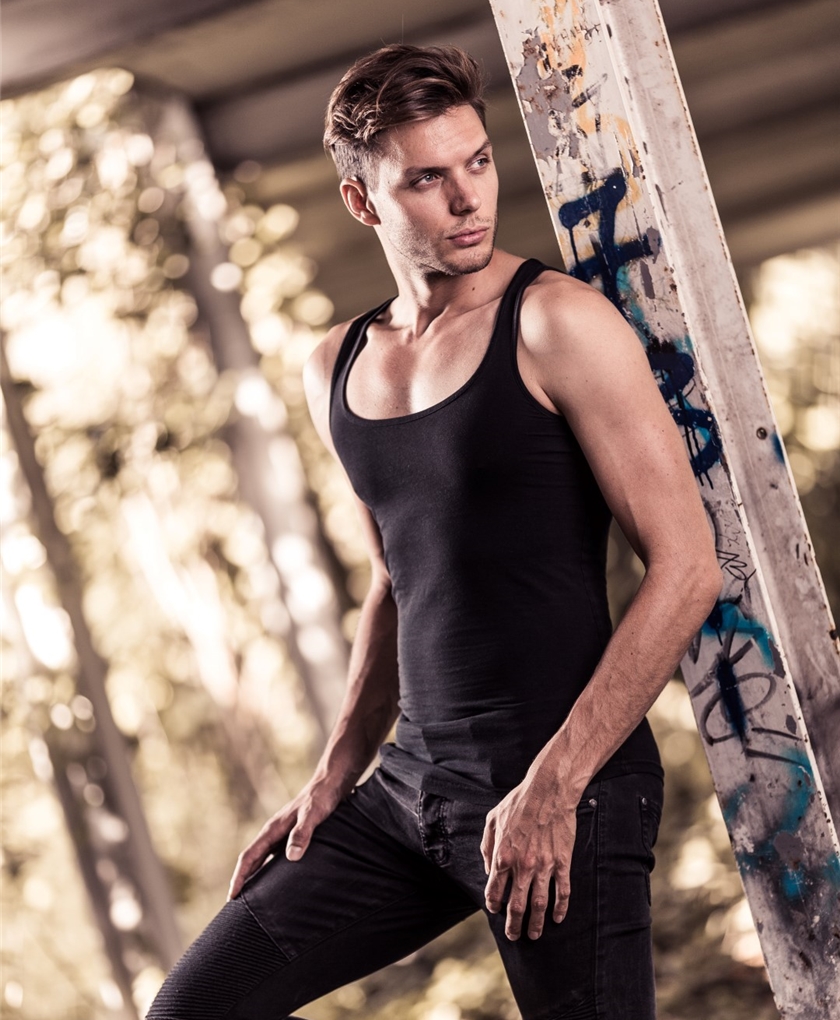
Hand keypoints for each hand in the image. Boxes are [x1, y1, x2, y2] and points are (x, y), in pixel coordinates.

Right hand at [227, 781, 341, 899]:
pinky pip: (274, 858)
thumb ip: (302, 833)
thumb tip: (291, 857)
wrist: (329, 785)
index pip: (249, 856)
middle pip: (251, 860)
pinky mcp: (291, 837)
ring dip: (255, 877)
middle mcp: (273, 833)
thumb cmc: (320, 799)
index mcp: (272, 829)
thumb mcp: (312, 815)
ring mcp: (281, 835)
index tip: (231, 896)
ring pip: (262, 860)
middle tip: (235, 905)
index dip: (239, 876)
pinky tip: (276, 883)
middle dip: (242, 881)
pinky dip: (270, 871)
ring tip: (252, 900)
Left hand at [480, 775, 577, 940]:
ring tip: (535, 935)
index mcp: (503, 855)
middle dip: (513, 925)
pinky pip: (562, 892)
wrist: (548, 791)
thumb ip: (487, 847)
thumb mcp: (493, 820)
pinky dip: (560, 908)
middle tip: (514, 936)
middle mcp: (522, 865)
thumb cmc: (518, 803)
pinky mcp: (562, 862)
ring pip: (539, 904)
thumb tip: (490, 871)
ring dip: (537, 923)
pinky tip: (558, 917)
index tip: (496, 911)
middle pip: (516, 905)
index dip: (494, 905)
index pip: (495, 891)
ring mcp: (544, 866)